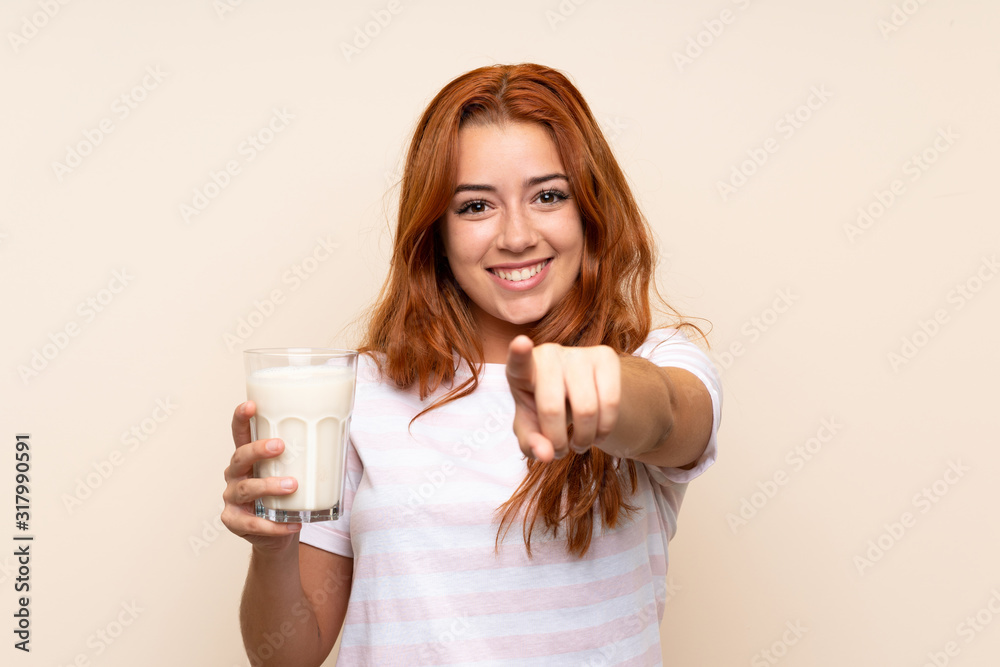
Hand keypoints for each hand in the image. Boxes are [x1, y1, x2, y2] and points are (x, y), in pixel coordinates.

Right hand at [221, 401, 301, 551]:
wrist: (278, 534)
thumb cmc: (287, 496)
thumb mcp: (293, 471)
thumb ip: (306, 454)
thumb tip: (344, 427)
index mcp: (248, 458)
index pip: (240, 433)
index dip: (241, 418)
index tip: (250, 405)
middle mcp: (235, 475)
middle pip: (239, 457)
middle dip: (258, 450)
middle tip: (280, 446)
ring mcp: (232, 499)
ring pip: (246, 489)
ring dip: (269, 486)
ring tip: (292, 485)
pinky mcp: (234, 522)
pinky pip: (253, 524)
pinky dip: (274, 525)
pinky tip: (294, 524)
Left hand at [505, 335, 620, 461]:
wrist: (578, 393)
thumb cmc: (545, 410)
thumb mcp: (532, 429)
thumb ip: (531, 444)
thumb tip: (545, 453)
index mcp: (521, 371)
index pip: (519, 362)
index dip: (519, 353)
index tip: (521, 342)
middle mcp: (548, 354)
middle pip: (552, 408)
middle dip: (557, 441)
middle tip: (560, 450)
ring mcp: (578, 352)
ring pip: (586, 410)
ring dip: (583, 440)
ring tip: (578, 443)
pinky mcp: (605, 356)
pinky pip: (611, 403)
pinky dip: (604, 429)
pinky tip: (597, 431)